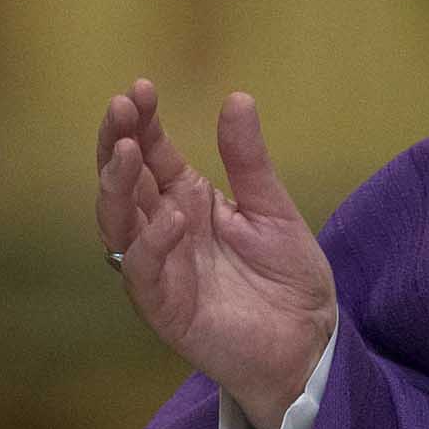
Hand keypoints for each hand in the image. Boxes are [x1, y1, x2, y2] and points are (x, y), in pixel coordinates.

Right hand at [96, 80, 335, 428]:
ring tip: (130, 151)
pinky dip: (152, 243)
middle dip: (119, 143)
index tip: (140, 88)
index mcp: (188, 202)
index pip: (153, 156)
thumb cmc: (289, 278)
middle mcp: (165, 231)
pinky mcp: (165, 306)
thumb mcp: (273, 208)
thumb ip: (249, 160)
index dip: (143, 123)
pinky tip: (172, 216)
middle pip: (126, 182)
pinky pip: (143, 271)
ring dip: (119, 187)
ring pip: (120, 224)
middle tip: (121, 106)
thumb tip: (237, 98)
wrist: (310, 340)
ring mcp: (160, 268)